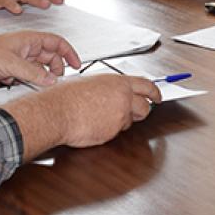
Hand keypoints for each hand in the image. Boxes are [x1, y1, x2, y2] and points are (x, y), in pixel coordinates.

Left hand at [0, 32, 81, 88]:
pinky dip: (29, 83)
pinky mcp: (11, 71)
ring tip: (41, 86)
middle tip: (57, 80)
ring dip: (41, 78)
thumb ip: (34, 73)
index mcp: (29, 39)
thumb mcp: (12, 64)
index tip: (76, 65)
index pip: (56, 42)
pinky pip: (28, 78)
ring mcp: (19, 60)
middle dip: (55, 68)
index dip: (68, 52)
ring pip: (39, 69)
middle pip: (50, 57)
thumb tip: (52, 80)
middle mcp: (26, 48)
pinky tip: (22, 86)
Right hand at [26, 74, 160, 147]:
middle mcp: (123, 97)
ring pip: (129, 121)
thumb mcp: (91, 82)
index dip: (155, 92)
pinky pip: (116, 132)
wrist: (57, 112)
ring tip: (101, 117)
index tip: (158, 97)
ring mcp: (120, 115)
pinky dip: (108, 130)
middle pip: (145, 106)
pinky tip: (94, 124)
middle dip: (143, 111)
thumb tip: (113, 92)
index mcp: (118, 82)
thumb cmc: (66, 96)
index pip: (146, 86)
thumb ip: (108, 87)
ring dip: (121, 121)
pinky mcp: (113, 131)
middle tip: (138, 112)